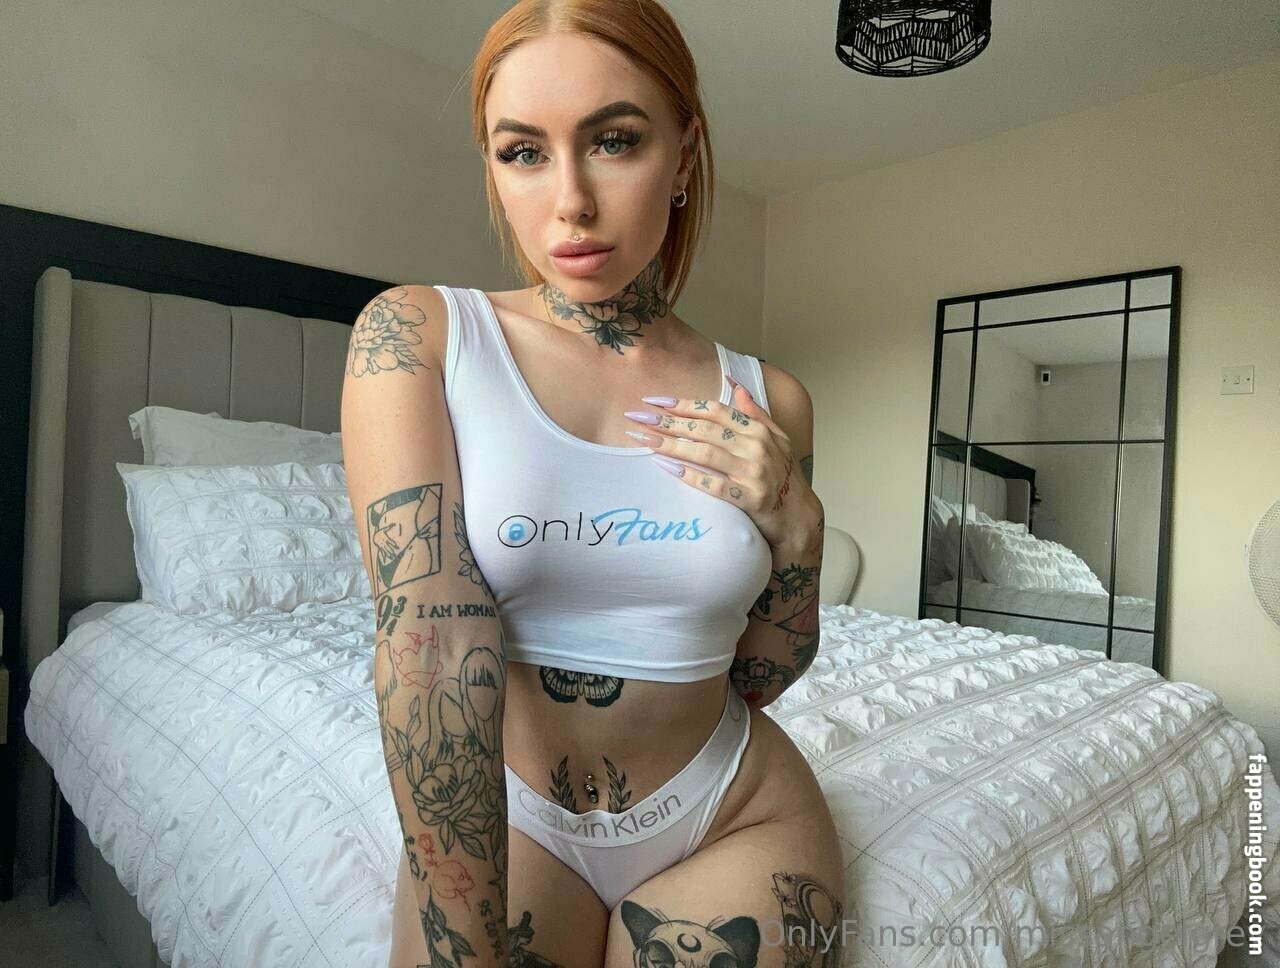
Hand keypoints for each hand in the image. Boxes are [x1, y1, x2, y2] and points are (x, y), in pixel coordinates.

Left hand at [625, 376, 818, 548]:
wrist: (799, 516)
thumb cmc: (784, 475)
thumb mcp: (776, 438)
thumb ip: (754, 411)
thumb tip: (734, 384)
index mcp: (758, 430)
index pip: (715, 410)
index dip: (683, 404)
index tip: (654, 401)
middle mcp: (756, 447)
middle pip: (704, 429)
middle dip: (668, 421)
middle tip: (638, 417)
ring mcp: (753, 472)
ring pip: (704, 453)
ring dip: (670, 445)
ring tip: (643, 439)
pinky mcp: (749, 498)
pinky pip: (713, 484)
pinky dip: (688, 476)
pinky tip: (665, 467)